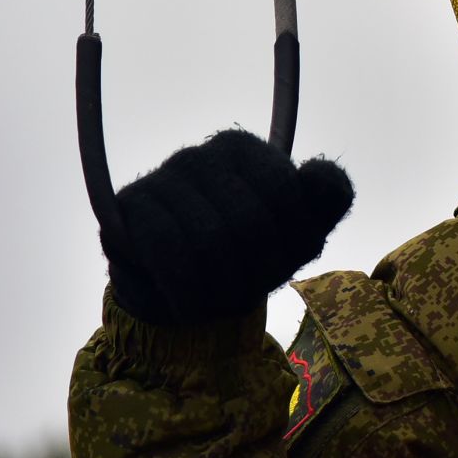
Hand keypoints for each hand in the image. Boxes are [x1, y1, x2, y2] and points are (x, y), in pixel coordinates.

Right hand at [100, 129, 353, 326]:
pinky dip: (187, 290)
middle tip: (250, 292)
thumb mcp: (301, 230)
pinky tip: (190, 307)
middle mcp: (204, 154)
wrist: (178, 291)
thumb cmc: (247, 256)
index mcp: (249, 151)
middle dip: (258, 270)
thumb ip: (328, 196)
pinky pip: (168, 251)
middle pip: (250, 220)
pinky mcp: (129, 209)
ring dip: (223, 287)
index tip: (284, 266)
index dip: (292, 243)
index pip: (286, 192)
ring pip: (210, 240)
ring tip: (221, 301)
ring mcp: (162, 178)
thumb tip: (317, 171)